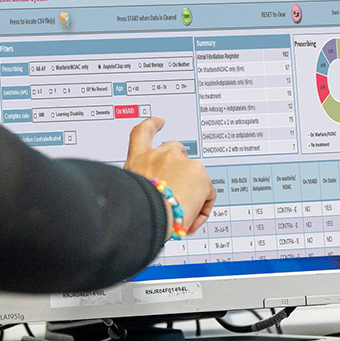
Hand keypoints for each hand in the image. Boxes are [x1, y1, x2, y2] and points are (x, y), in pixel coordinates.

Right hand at [124, 117, 215, 235]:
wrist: (147, 217)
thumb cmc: (138, 212)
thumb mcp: (132, 193)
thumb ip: (145, 186)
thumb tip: (157, 194)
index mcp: (138, 161)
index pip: (143, 133)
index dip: (151, 125)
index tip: (159, 121)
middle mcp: (158, 156)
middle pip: (175, 151)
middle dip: (180, 167)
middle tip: (179, 193)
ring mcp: (180, 161)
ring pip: (194, 176)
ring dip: (190, 194)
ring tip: (179, 216)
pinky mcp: (198, 173)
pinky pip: (207, 193)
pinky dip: (202, 207)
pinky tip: (190, 219)